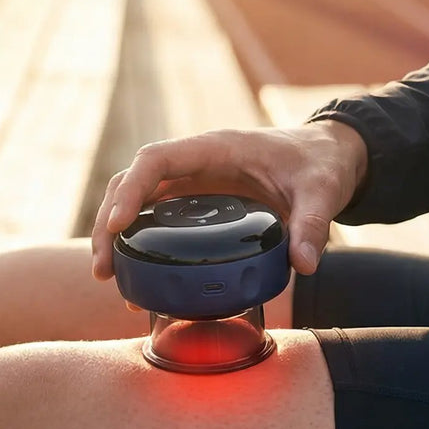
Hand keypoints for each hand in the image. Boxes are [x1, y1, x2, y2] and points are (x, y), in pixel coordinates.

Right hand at [91, 120, 368, 281]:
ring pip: (137, 202)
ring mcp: (192, 184)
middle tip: (103, 268)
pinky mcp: (197, 205)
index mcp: (214, 149)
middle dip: (109, 223)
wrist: (326, 159)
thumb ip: (313, 223)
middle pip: (132, 183)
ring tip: (108, 277)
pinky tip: (136, 278)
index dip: (130, 190)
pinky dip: (140, 244)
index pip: (155, 160)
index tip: (118, 226)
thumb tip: (303, 265)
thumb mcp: (321, 190)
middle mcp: (194, 164)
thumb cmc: (319, 165)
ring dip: (115, 236)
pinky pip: (156, 219)